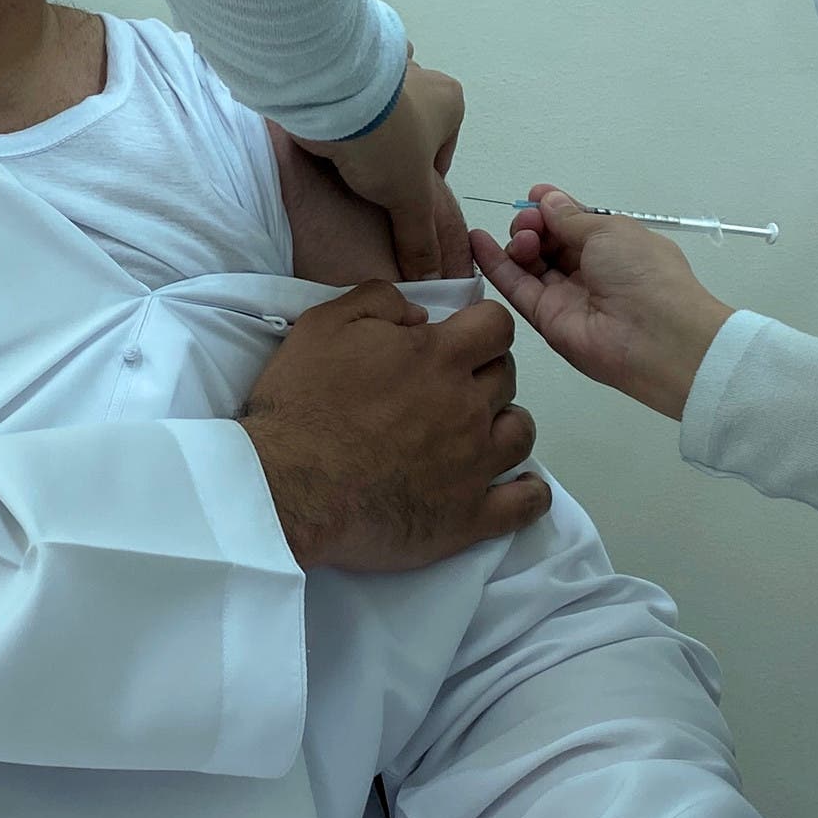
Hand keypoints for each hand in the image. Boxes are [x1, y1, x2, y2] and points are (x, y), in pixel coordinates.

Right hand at [241, 282, 549, 570]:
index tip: (460, 339)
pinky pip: (526, 503)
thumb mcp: (325, 323)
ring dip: (505, 425)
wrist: (287, 486)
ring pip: (522, 432)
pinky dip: (530, 493)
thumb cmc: (302, 402)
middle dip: (485, 373)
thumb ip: (379, 301)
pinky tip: (518, 486)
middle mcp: (467, 406)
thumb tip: (421, 313)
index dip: (482, 327)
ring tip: (477, 433)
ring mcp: (474, 464)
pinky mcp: (469, 517)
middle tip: (451, 387)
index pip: (497, 326)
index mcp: (439, 357)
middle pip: (507, 377)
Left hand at [291, 56, 468, 281]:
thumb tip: (430, 279)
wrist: (331, 96)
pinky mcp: (345, 73)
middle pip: (411, 130)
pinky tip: (329, 139)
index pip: (441, 153)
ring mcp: (381, 72)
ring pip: (379, 110)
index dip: (422, 182)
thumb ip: (421, 239)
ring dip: (366, 129)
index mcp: (449, 102)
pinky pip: (348, 100)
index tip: (400, 200)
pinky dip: (340, 116)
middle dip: (393, 152)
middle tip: (372, 180)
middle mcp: (420, 78)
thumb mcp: (411, 199)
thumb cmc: (388, 140)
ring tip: (347, 162)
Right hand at [472, 185, 734, 420]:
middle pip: (549, 241)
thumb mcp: (610, 230)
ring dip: (519, 241)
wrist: (654, 336)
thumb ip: (570, 217)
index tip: (534, 196)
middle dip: (534, 224)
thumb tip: (546, 200)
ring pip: (531, 263)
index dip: (552, 208)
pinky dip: (495, 263)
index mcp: (613, 245)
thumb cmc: (641, 272)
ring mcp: (566, 296)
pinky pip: (517, 287)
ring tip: (522, 237)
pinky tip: (476, 239)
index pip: (574, 223)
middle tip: (530, 222)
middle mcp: (589, 270)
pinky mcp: (545, 318)